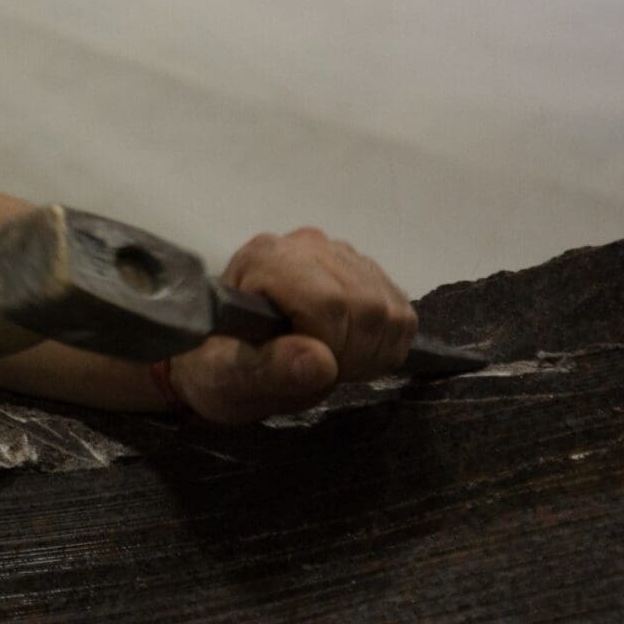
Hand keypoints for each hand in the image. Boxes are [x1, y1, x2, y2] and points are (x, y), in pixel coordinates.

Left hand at [166, 228, 417, 425]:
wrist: (227, 359)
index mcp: (265, 260)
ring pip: (390, 310)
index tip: (310, 369)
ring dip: (370, 352)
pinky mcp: (364, 272)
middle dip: (352, 354)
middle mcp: (305, 246)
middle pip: (367, 306)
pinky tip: (348, 350)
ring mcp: (338, 255)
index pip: (330, 302)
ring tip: (330, 361)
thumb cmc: (221, 368)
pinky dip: (385, 345)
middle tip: (319, 371)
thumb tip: (319, 363)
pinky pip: (402, 313)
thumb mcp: (230, 377)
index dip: (331, 347)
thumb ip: (272, 368)